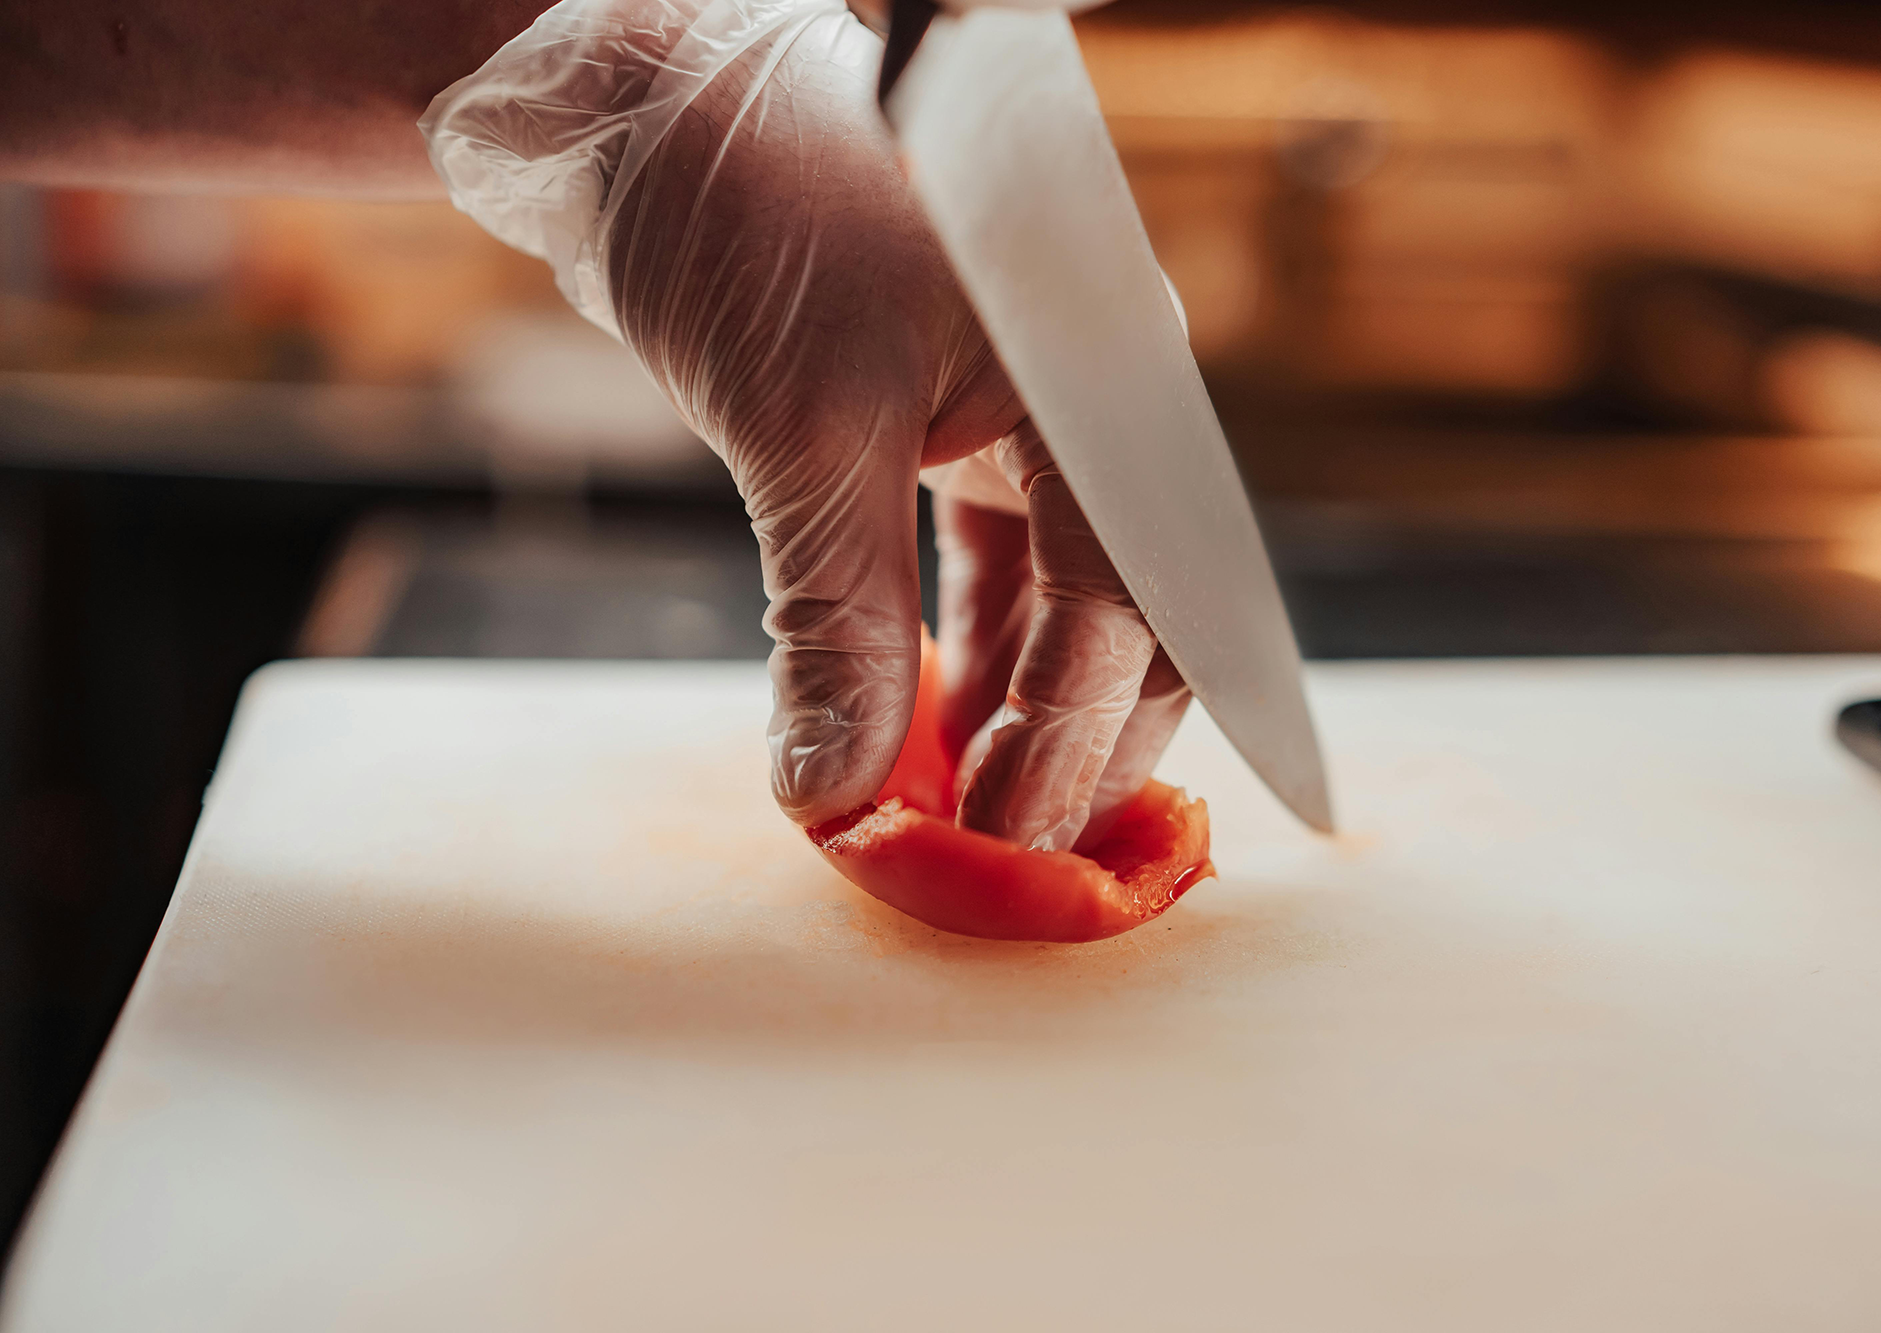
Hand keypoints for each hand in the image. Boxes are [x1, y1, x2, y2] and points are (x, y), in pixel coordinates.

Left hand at [427, 0, 1189, 848]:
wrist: (655, 102)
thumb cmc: (747, 209)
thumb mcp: (801, 432)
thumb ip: (838, 624)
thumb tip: (837, 795)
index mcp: (1100, 368)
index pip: (1131, 594)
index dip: (1081, 736)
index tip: (1013, 847)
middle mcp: (1097, 394)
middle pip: (1127, 613)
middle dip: (1067, 742)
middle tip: (994, 857)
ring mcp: (1040, 413)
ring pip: (1069, 600)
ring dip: (1017, 711)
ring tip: (956, 815)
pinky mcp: (969, 428)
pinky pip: (1001, 568)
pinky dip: (964, 654)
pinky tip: (928, 731)